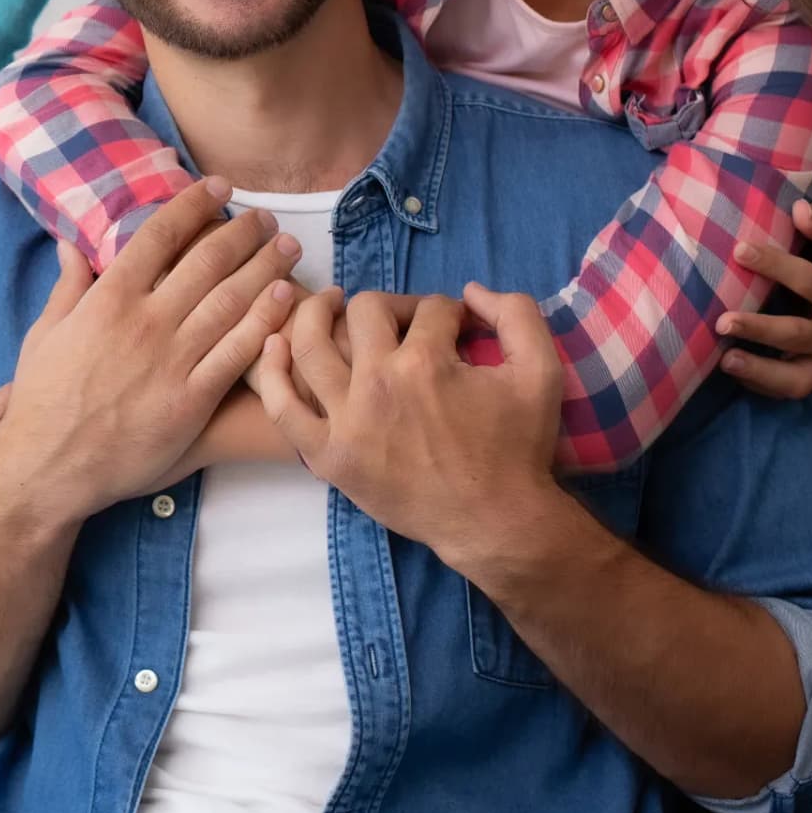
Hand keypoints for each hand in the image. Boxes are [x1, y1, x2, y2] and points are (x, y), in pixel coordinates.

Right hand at [0, 181, 298, 523]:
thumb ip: (68, 287)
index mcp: (107, 300)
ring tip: (286, 246)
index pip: (159, 236)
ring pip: (231, 300)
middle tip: (263, 217)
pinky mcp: (192, 399)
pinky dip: (264, 321)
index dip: (194, 206)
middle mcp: (145, 322)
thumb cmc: (43, 400)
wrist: (51, 465)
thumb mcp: (45, 335)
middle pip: (206, 261)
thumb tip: (72, 244)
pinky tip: (284, 298)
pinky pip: (237, 353)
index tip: (218, 188)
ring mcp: (172, 360)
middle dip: (241, 232)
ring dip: (265, 267)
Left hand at [249, 281, 566, 569]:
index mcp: (426, 363)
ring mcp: (345, 421)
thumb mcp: (540, 372)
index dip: (446, 310)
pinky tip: (273, 344)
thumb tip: (470, 292)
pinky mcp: (326, 456)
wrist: (494, 521)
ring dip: (316, 314)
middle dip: (391, 304)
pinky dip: (271, 372)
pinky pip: (282, 408)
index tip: (453, 326)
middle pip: (366, 312)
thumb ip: (516, 314)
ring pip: (309, 346)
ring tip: (331, 306)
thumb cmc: (518, 449)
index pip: (429, 309)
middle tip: (402, 320)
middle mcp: (378, 385)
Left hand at [717, 200, 811, 398]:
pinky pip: (792, 386)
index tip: (748, 243)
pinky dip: (762, 383)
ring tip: (725, 359)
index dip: (785, 258)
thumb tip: (798, 208)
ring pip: (797, 370)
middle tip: (721, 319)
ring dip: (760, 367)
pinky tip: (731, 368)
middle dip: (761, 327)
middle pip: (800, 331)